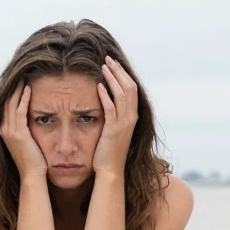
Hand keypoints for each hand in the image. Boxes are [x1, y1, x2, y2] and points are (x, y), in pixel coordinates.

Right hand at [0, 82, 46, 179]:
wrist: (33, 175)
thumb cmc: (34, 160)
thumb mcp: (27, 141)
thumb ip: (26, 128)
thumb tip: (35, 117)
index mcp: (5, 130)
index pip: (6, 106)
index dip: (12, 92)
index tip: (19, 80)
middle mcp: (4, 129)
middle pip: (6, 102)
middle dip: (13, 87)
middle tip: (21, 73)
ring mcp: (9, 131)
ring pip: (11, 104)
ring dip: (18, 89)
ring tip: (24, 77)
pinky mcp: (18, 134)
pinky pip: (19, 111)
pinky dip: (24, 99)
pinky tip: (29, 89)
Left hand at [93, 55, 138, 174]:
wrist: (110, 171)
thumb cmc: (108, 152)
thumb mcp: (114, 130)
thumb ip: (114, 116)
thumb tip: (106, 102)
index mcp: (132, 116)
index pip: (131, 89)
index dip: (123, 74)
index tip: (113, 63)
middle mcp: (131, 118)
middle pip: (129, 87)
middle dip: (118, 71)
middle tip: (108, 59)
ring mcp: (124, 124)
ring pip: (122, 94)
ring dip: (112, 78)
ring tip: (103, 66)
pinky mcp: (114, 130)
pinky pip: (110, 108)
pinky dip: (105, 96)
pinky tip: (98, 86)